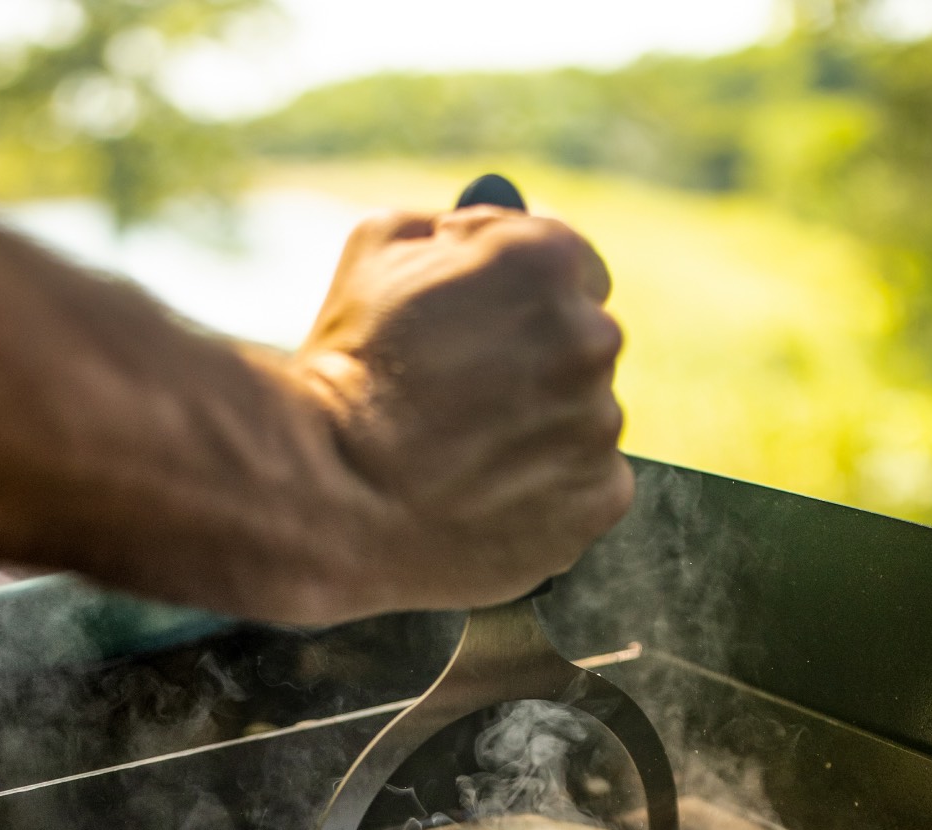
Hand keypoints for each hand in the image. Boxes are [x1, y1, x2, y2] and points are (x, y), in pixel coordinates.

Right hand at [289, 204, 633, 612]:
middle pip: (584, 344)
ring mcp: (599, 424)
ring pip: (586, 417)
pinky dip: (555, 491)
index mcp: (548, 259)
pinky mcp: (598, 499)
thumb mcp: (375, 250)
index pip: (574, 266)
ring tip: (467, 452)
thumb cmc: (345, 368)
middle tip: (469, 396)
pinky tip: (492, 494)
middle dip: (538, 362)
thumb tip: (480, 232)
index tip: (496, 327)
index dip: (527, 297)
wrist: (332, 494)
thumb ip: (450, 229)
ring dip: (544, 428)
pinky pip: (591, 485)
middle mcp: (591, 337)